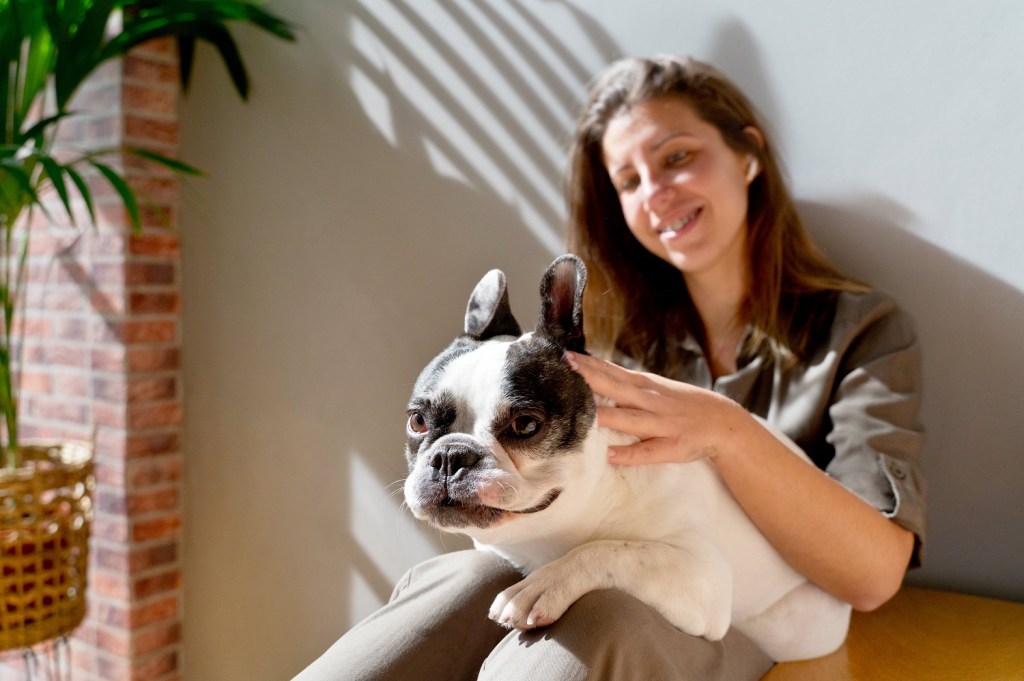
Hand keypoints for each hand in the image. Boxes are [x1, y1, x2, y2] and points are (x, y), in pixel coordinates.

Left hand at [564, 351, 747, 465]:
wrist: (724, 423)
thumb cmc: (682, 404)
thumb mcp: (656, 388)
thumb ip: (626, 384)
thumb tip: (594, 373)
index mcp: (646, 386)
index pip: (613, 372)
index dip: (590, 365)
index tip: (565, 355)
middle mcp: (652, 401)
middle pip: (617, 389)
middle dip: (592, 380)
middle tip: (567, 370)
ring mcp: (663, 424)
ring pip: (630, 419)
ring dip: (608, 416)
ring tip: (584, 414)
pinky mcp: (673, 446)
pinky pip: (649, 451)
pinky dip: (630, 454)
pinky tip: (611, 455)